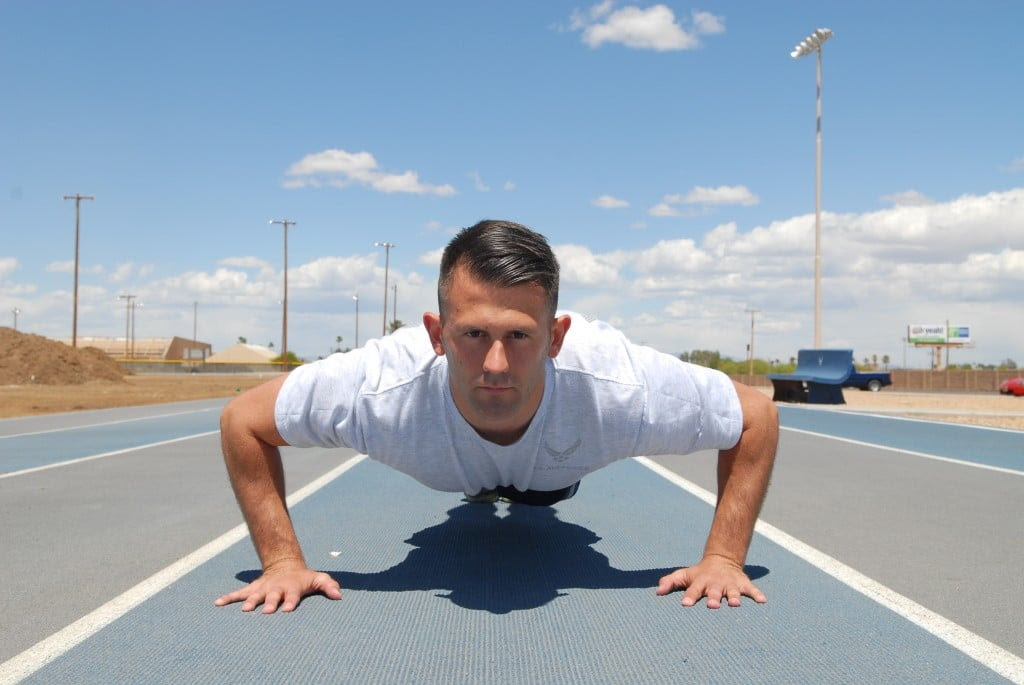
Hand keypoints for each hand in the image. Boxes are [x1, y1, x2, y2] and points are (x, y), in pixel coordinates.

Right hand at [214, 563, 341, 612]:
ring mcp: (262, 589)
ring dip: (249, 602)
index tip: (286, 610)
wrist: (285, 566)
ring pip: (254, 596)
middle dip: (269, 603)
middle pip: (272, 596)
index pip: (292, 596)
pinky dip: (228, 598)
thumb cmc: (304, 578)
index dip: (290, 602)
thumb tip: (339, 596)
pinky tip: (217, 603)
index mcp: (292, 587)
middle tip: (265, 611)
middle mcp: (276, 588)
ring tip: (244, 610)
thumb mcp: (318, 579)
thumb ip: (329, 586)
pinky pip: (238, 594)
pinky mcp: (252, 589)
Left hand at [656, 554, 765, 607]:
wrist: (721, 560)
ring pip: (732, 591)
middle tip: (712, 606)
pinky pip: (751, 589)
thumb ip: (670, 582)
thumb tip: (657, 592)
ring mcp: (730, 584)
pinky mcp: (743, 584)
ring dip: (733, 597)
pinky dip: (757, 594)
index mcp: (700, 582)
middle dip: (713, 598)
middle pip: (713, 592)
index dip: (689, 596)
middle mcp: (715, 583)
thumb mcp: (684, 575)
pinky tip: (762, 601)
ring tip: (734, 604)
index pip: (693, 590)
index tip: (685, 604)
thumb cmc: (699, 574)